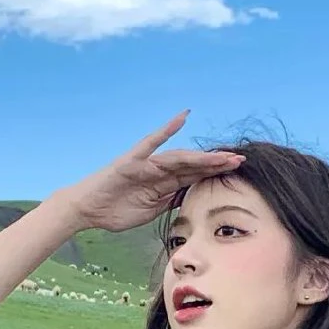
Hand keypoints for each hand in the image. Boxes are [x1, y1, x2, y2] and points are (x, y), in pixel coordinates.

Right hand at [60, 110, 244, 233]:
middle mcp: (159, 170)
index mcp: (164, 183)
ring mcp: (147, 163)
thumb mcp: (151, 211)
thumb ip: (171, 201)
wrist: (88, 210)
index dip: (216, 173)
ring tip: (222, 156)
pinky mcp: (132, 161)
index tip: (238, 172)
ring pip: (179, 157)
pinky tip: (182, 117)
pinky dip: (166, 130)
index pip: (195, 176)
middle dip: (216, 164)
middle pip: (193, 165)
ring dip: (201, 156)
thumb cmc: (116, 211)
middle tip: (240, 161)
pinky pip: (151, 143)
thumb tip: (194, 198)